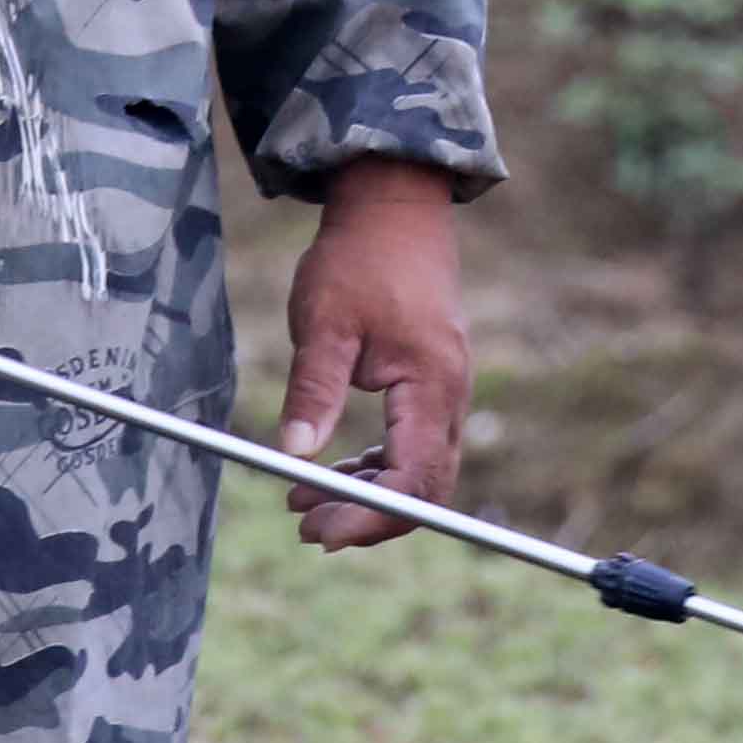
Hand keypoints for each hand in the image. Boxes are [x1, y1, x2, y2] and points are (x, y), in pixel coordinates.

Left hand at [275, 159, 472, 549]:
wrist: (395, 211)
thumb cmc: (359, 260)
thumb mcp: (324, 322)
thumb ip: (314, 389)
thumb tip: (292, 456)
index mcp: (431, 385)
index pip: (413, 480)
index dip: (370, 516)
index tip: (320, 531)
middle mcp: (450, 398)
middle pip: (425, 489)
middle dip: (368, 517)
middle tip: (306, 528)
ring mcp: (445, 394)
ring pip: (419, 472)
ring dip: (366, 496)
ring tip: (303, 504)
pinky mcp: (430, 387)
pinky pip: (412, 447)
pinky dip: (374, 468)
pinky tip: (331, 472)